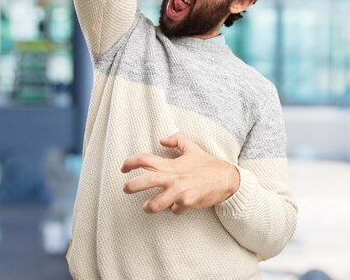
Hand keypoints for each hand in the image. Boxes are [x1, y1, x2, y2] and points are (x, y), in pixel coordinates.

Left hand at [121, 132, 239, 214]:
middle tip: (125, 188)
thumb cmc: (207, 164)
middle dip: (132, 186)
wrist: (226, 179)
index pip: (146, 160)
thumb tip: (162, 139)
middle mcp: (174, 178)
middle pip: (147, 181)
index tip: (123, 167)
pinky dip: (173, 209)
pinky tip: (174, 207)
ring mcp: (180, 192)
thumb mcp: (192, 147)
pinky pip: (174, 210)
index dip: (131, 162)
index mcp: (171, 164)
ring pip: (157, 203)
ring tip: (145, 207)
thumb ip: (176, 139)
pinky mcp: (188, 204)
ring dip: (149, 206)